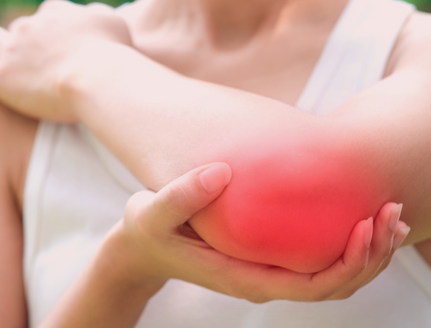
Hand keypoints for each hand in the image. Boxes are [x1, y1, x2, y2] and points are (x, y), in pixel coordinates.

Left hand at [0, 0, 130, 121]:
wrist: (97, 77)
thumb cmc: (114, 55)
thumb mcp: (115, 25)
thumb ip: (101, 16)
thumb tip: (95, 17)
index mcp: (57, 13)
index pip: (50, 13)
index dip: (54, 28)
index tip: (62, 44)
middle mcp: (31, 26)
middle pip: (22, 29)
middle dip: (28, 43)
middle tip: (42, 65)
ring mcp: (12, 50)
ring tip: (0, 62)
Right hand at [111, 162, 409, 301]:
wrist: (141, 246)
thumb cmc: (147, 232)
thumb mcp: (150, 214)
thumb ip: (180, 196)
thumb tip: (221, 172)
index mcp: (243, 277)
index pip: (309, 286)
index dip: (346, 263)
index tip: (365, 226)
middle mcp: (262, 279)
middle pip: (332, 284)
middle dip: (370, 256)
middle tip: (392, 215)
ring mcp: (266, 268)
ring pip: (330, 274)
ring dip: (366, 251)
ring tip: (390, 216)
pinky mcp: (266, 254)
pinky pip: (315, 257)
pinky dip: (345, 241)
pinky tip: (356, 214)